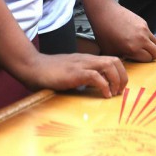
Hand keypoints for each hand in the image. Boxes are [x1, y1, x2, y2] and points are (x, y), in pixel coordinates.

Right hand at [8, 52, 127, 97]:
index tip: (118, 87)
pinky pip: (95, 76)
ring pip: (109, 65)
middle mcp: (86, 60)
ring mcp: (81, 65)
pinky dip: (104, 86)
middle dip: (123, 77)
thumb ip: (81, 77)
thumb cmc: (49, 73)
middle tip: (119, 91)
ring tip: (113, 93)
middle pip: (115, 61)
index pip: (111, 60)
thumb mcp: (70, 73)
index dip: (120, 73)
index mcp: (86, 60)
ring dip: (116, 81)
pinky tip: (104, 95)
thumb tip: (93, 89)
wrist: (33, 67)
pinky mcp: (75, 73)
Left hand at [88, 1, 155, 61]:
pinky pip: (150, 33)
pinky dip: (146, 37)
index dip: (143, 60)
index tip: (138, 59)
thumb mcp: (109, 51)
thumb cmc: (104, 33)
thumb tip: (124, 64)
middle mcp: (141, 39)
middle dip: (151, 55)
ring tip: (142, 46)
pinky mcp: (143, 22)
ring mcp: (144, 30)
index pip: (148, 59)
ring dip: (151, 46)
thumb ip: (120, 58)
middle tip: (144, 55)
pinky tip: (136, 36)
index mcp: (133, 48)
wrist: (105, 13)